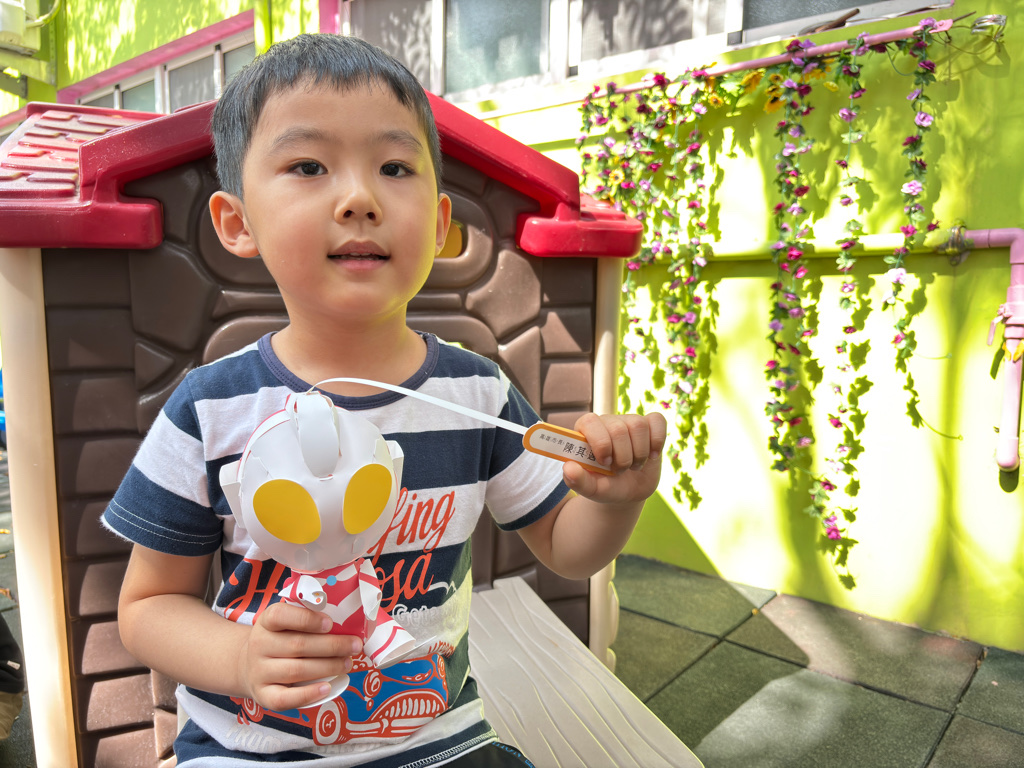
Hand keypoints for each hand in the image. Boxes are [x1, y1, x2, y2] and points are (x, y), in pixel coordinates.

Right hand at [238, 601, 361, 710]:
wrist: (250, 665)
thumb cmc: (280, 640)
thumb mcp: (286, 624)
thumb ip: (309, 621)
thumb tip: (345, 624)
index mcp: (266, 622)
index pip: (280, 616)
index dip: (307, 619)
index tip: (330, 623)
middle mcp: (259, 646)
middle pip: (297, 645)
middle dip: (332, 646)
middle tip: (354, 645)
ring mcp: (259, 672)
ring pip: (296, 670)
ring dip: (327, 667)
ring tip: (347, 663)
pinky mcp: (262, 695)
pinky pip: (284, 698)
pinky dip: (308, 694)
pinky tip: (327, 688)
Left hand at [563, 412, 667, 503]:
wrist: (627, 491)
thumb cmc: (605, 485)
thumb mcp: (591, 489)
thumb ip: (577, 481)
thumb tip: (568, 468)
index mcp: (586, 432)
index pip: (590, 422)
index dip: (600, 442)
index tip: (604, 463)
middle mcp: (607, 422)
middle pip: (618, 429)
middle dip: (622, 457)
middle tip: (619, 470)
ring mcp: (629, 421)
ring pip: (638, 426)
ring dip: (639, 453)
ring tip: (633, 466)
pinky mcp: (649, 425)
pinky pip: (657, 421)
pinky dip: (657, 441)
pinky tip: (652, 456)